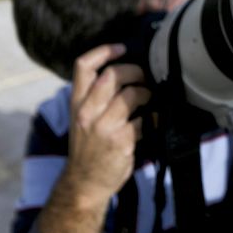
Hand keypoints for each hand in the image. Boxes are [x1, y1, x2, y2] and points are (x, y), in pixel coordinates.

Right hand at [38, 43, 150, 232]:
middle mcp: (87, 113)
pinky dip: (155, 118)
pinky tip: (156, 120)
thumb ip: (96, 98)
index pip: (83, 66)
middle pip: (112, 75)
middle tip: (144, 75)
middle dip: (134, 70)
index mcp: (76, 104)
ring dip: (147, 93)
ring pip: (131, 95)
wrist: (84, 184)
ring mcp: (103, 128)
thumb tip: (124, 73)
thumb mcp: (82, 119)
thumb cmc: (87, 149)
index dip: (104, 51)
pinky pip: (145, 121)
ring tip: (150, 98)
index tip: (122, 48)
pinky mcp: (121, 142)